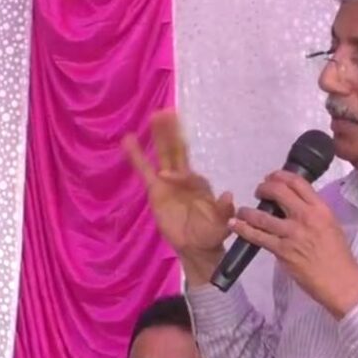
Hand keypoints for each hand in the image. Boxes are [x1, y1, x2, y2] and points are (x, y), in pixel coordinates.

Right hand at [124, 110, 233, 282]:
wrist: (197, 246)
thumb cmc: (210, 234)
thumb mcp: (221, 224)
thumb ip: (224, 210)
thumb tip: (229, 194)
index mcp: (200, 184)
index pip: (188, 173)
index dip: (179, 175)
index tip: (168, 179)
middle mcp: (185, 178)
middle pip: (177, 151)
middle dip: (173, 132)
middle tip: (167, 111)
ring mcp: (169, 182)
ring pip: (163, 155)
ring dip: (160, 136)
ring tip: (155, 116)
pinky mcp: (156, 190)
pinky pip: (144, 170)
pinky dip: (137, 156)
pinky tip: (129, 140)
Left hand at [229, 171, 357, 317]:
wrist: (339, 280)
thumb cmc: (338, 255)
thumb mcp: (331, 225)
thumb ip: (314, 213)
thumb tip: (296, 205)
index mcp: (320, 209)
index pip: (298, 183)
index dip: (281, 176)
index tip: (272, 177)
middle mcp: (305, 217)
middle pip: (278, 192)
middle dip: (264, 187)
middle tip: (259, 191)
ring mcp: (292, 233)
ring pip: (262, 215)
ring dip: (248, 211)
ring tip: (242, 211)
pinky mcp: (282, 250)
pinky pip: (258, 237)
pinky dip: (244, 229)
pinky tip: (235, 224)